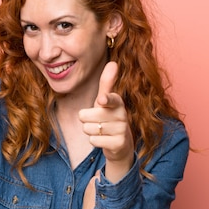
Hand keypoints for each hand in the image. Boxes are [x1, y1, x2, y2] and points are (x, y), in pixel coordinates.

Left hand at [79, 61, 133, 181]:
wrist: (121, 145)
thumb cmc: (109, 119)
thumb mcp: (106, 101)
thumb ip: (107, 83)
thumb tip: (113, 63)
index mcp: (117, 102)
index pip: (111, 99)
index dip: (105, 100)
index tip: (102, 100)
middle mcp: (122, 115)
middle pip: (86, 116)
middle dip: (87, 121)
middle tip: (98, 123)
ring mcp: (122, 130)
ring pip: (88, 129)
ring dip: (91, 132)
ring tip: (102, 132)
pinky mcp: (119, 144)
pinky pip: (94, 140)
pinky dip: (95, 141)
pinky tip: (104, 140)